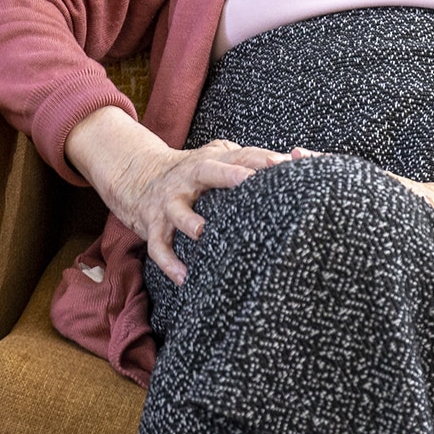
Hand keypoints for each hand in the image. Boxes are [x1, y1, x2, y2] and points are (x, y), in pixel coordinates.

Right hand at [66, 107, 285, 285]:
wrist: (138, 177)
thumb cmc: (193, 173)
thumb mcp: (216, 157)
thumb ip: (247, 160)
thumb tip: (294, 161)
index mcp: (209, 161)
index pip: (238, 155)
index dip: (258, 158)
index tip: (281, 162)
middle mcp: (188, 178)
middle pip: (206, 171)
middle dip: (226, 175)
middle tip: (248, 180)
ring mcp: (169, 202)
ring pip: (177, 210)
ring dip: (188, 220)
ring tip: (201, 232)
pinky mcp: (153, 225)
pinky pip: (159, 245)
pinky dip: (169, 262)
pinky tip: (184, 277)